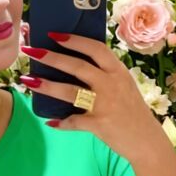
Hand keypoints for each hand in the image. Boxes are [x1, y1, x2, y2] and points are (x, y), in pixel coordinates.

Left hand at [19, 34, 159, 164]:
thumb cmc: (132, 112)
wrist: (146, 140)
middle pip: (77, 66)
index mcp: (117, 71)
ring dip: (47, 86)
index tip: (54, 34)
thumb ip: (105, 75)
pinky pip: (74, 122)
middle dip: (52, 58)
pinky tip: (49, 121)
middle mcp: (111, 84)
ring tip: (29, 81)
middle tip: (32, 51)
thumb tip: (78, 65)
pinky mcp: (99, 124)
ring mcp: (104, 104)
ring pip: (70, 91)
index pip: (95, 49)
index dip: (74, 40)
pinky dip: (61, 122)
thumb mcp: (124, 86)